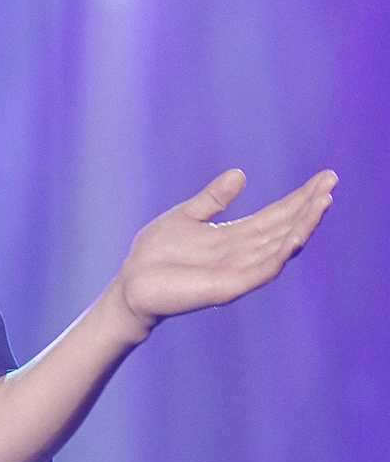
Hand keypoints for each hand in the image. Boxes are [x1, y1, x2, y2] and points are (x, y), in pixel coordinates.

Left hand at [116, 167, 336, 341]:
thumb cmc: (155, 254)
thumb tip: (240, 174)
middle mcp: (243, 254)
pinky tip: (296, 237)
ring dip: (303, 226)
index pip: (276, 216)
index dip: (300, 199)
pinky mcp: (228, 287)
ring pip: (280, 247)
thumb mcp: (187, 216)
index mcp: (235, 237)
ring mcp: (238, 272)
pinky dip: (280, 254)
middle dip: (309, 207)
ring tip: (323, 202)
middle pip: (285, 228)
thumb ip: (213, 199)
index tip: (324, 178)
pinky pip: (261, 271)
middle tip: (331, 184)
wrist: (131, 284)